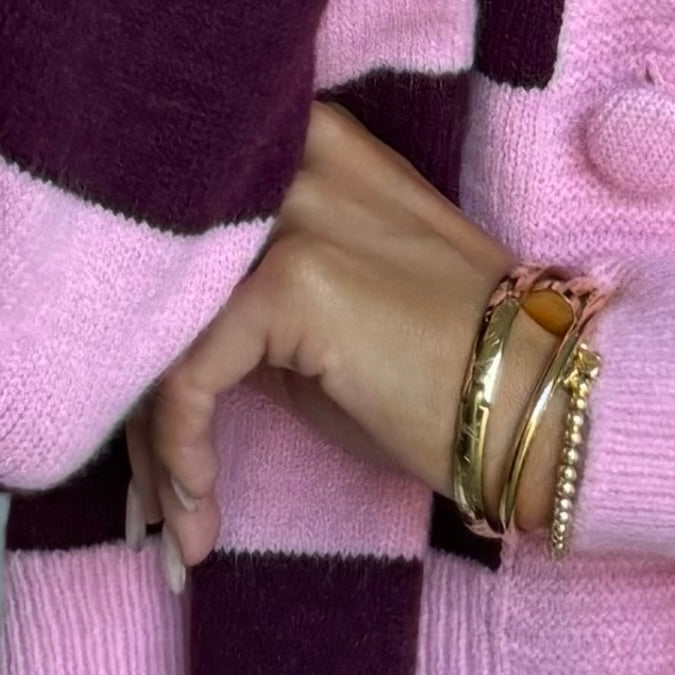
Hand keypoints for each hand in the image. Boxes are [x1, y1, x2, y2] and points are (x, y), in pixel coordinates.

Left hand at [131, 104, 580, 565]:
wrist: (547, 405)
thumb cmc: (449, 371)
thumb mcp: (339, 303)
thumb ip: (245, 290)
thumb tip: (135, 355)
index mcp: (310, 148)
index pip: (177, 226)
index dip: (136, 323)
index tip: (130, 418)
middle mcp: (297, 161)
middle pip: (154, 277)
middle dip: (127, 393)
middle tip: (138, 493)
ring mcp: (296, 215)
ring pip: (156, 333)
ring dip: (148, 449)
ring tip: (166, 526)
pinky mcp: (293, 280)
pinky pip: (186, 380)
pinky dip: (180, 461)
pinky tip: (200, 521)